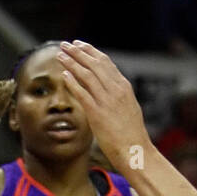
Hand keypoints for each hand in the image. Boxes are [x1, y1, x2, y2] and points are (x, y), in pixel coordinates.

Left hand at [57, 41, 150, 174]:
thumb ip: (118, 96)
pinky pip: (82, 93)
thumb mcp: (128, 108)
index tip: (79, 45)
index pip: (105, 63)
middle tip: (66, 44)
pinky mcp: (97, 113)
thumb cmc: (131, 134)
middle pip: (94, 64)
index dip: (90, 52)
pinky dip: (72, 82)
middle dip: (78, 52)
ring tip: (60, 55)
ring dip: (71, 62)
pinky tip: (64, 74)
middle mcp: (116, 90)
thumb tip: (109, 90)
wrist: (136, 150)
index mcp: (124, 87)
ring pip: (86, 75)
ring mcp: (106, 101)